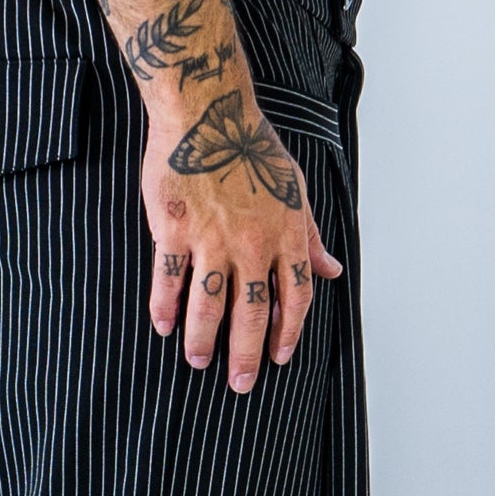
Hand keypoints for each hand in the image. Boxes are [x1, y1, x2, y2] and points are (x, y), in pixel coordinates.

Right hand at [142, 88, 342, 394]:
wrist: (205, 112)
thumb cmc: (248, 146)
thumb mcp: (293, 188)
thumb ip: (309, 235)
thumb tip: (331, 270)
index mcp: (285, 233)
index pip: (296, 296)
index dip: (290, 332)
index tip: (280, 357)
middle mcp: (252, 242)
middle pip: (253, 311)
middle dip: (248, 353)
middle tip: (242, 384)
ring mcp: (211, 238)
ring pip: (209, 303)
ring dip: (205, 339)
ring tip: (200, 362)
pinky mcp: (174, 229)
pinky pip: (169, 278)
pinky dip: (165, 306)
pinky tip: (164, 327)